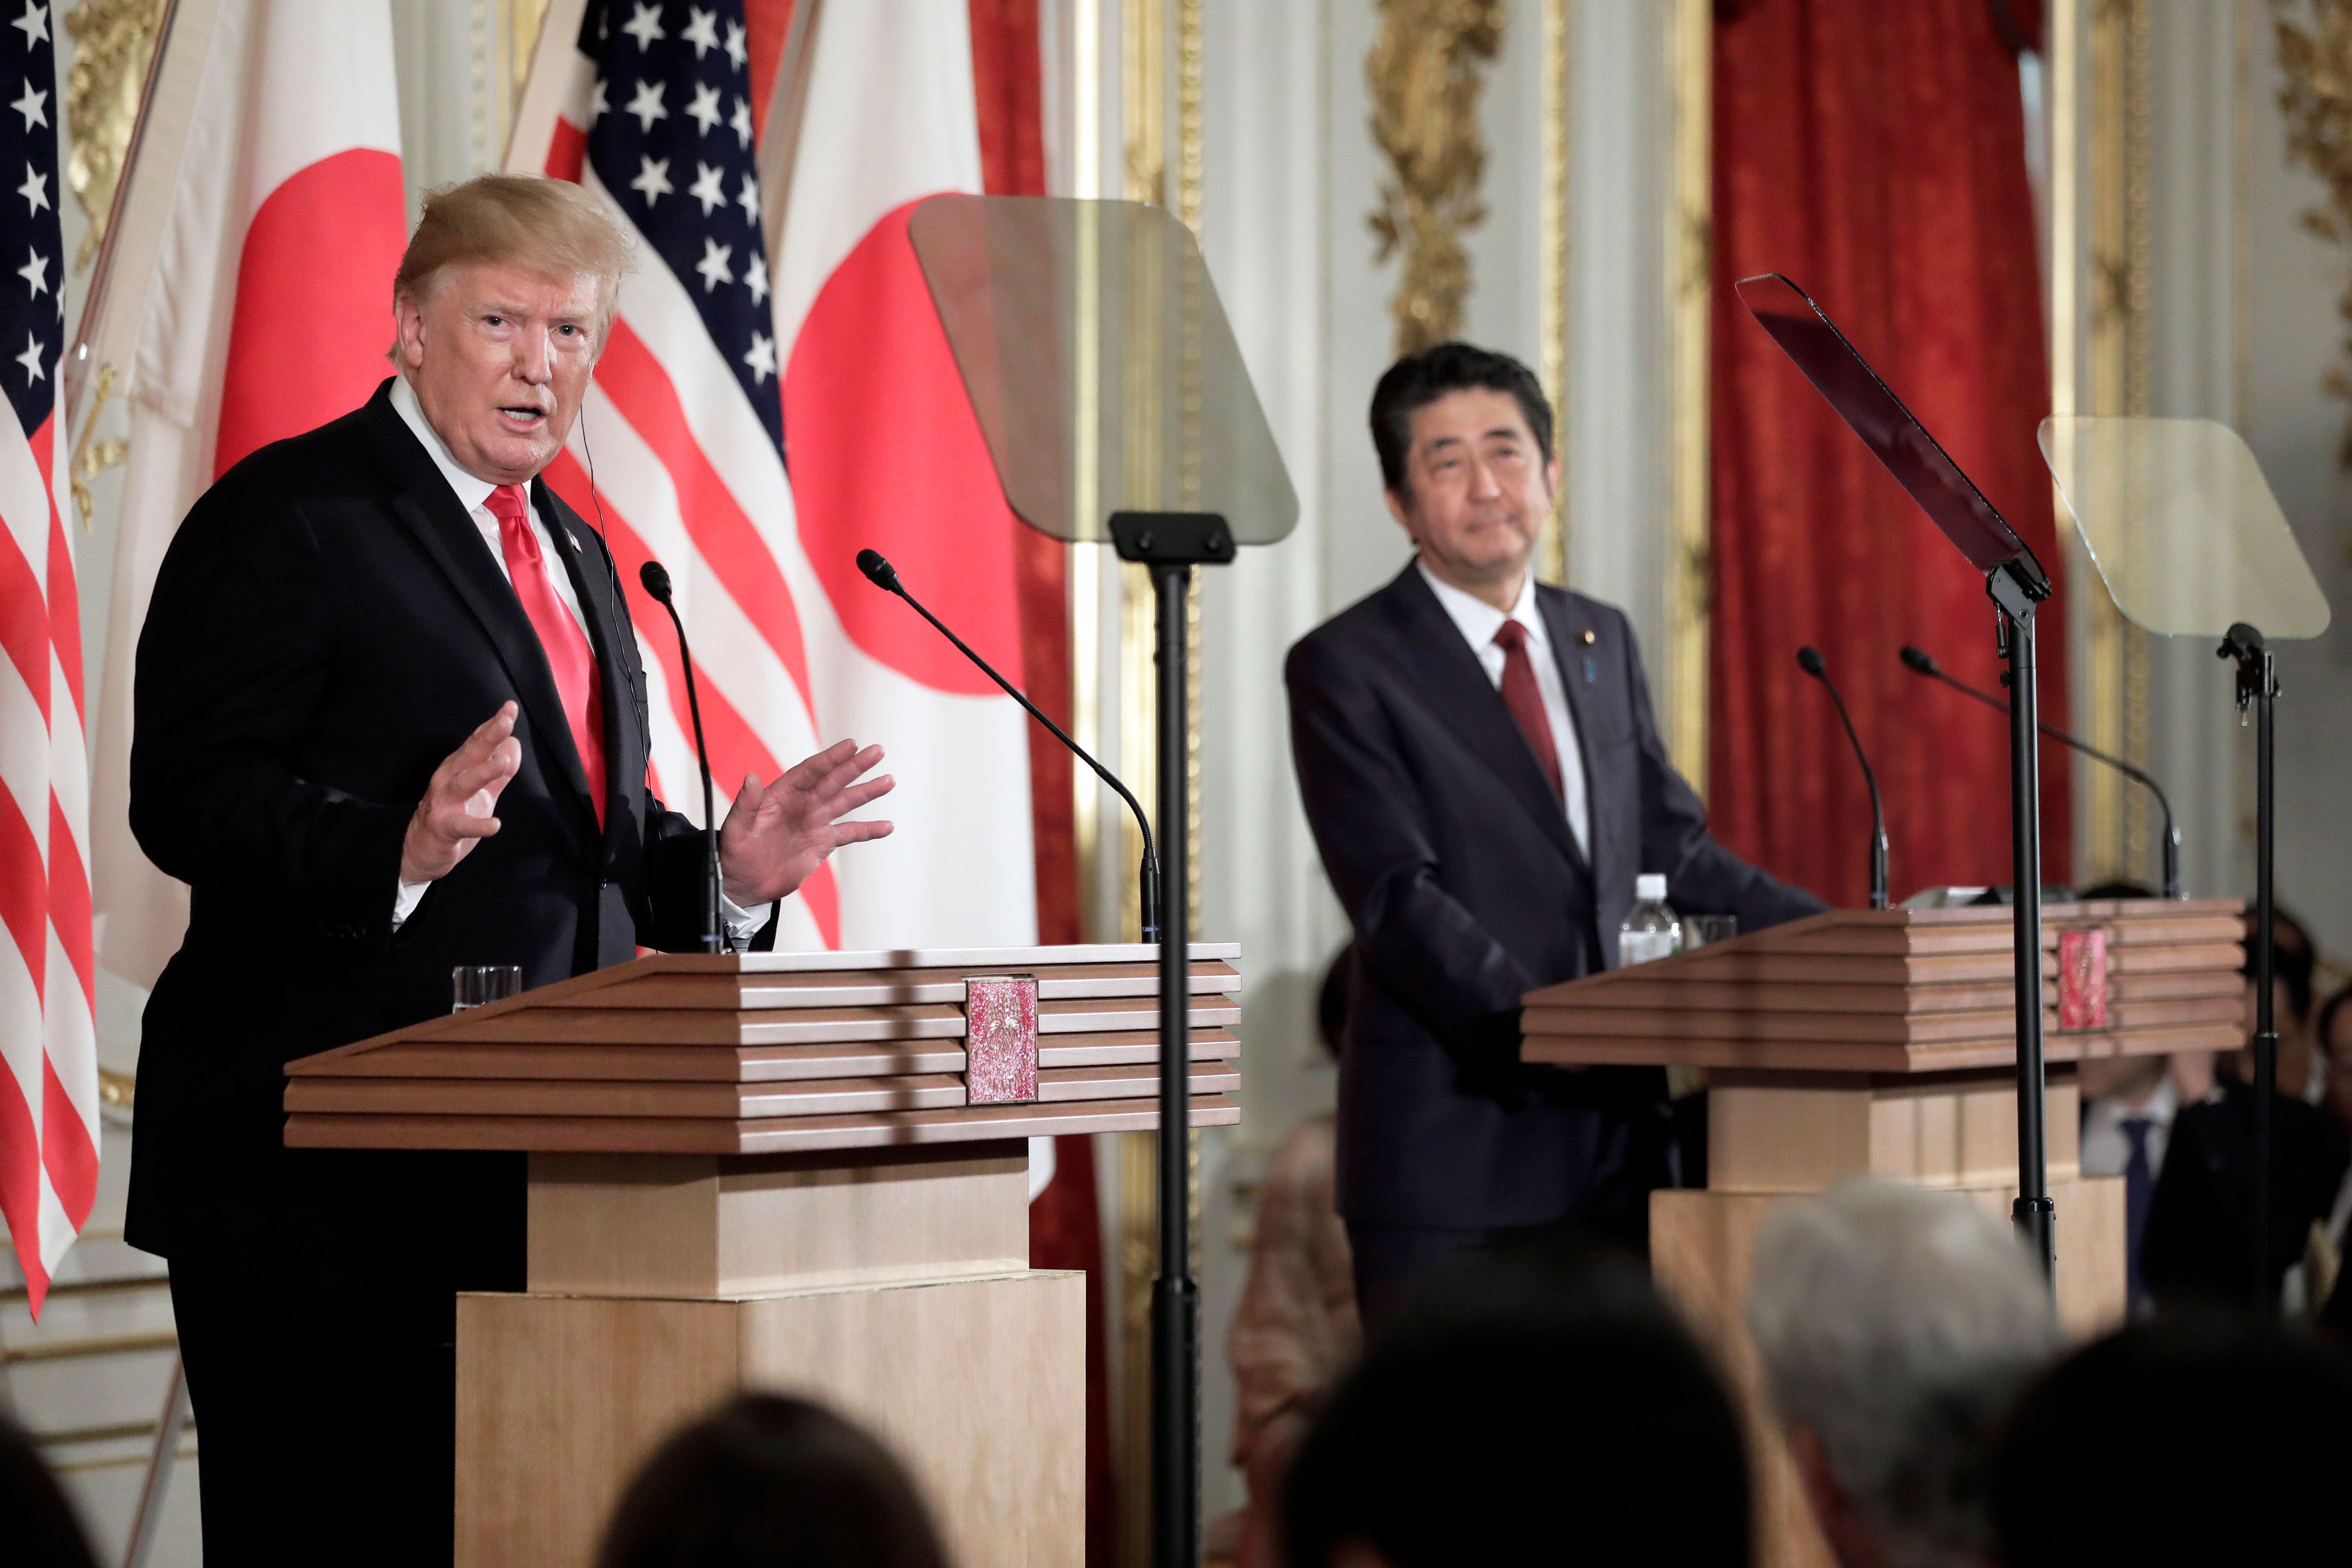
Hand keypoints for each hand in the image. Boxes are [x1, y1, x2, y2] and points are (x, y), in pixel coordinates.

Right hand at [401, 703, 521, 884]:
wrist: (421, 848)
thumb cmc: (454, 813)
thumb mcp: (481, 790)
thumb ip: (499, 770)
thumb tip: (513, 743)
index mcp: (459, 767)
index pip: (478, 741)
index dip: (494, 724)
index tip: (510, 707)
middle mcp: (448, 778)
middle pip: (471, 754)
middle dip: (488, 736)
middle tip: (507, 721)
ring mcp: (443, 802)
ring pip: (463, 783)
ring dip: (483, 772)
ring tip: (502, 763)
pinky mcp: (442, 827)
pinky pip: (461, 825)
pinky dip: (478, 826)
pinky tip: (495, 825)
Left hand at [716, 739, 894, 905]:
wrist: (744, 882)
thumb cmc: (735, 852)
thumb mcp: (737, 828)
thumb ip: (746, 803)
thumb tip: (750, 777)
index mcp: (783, 794)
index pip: (811, 771)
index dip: (831, 758)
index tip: (851, 745)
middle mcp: (803, 803)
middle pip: (834, 781)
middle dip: (856, 766)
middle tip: (877, 751)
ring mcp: (815, 822)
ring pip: (846, 802)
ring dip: (868, 792)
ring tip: (889, 780)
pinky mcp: (823, 842)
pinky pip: (850, 833)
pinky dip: (869, 830)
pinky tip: (887, 826)